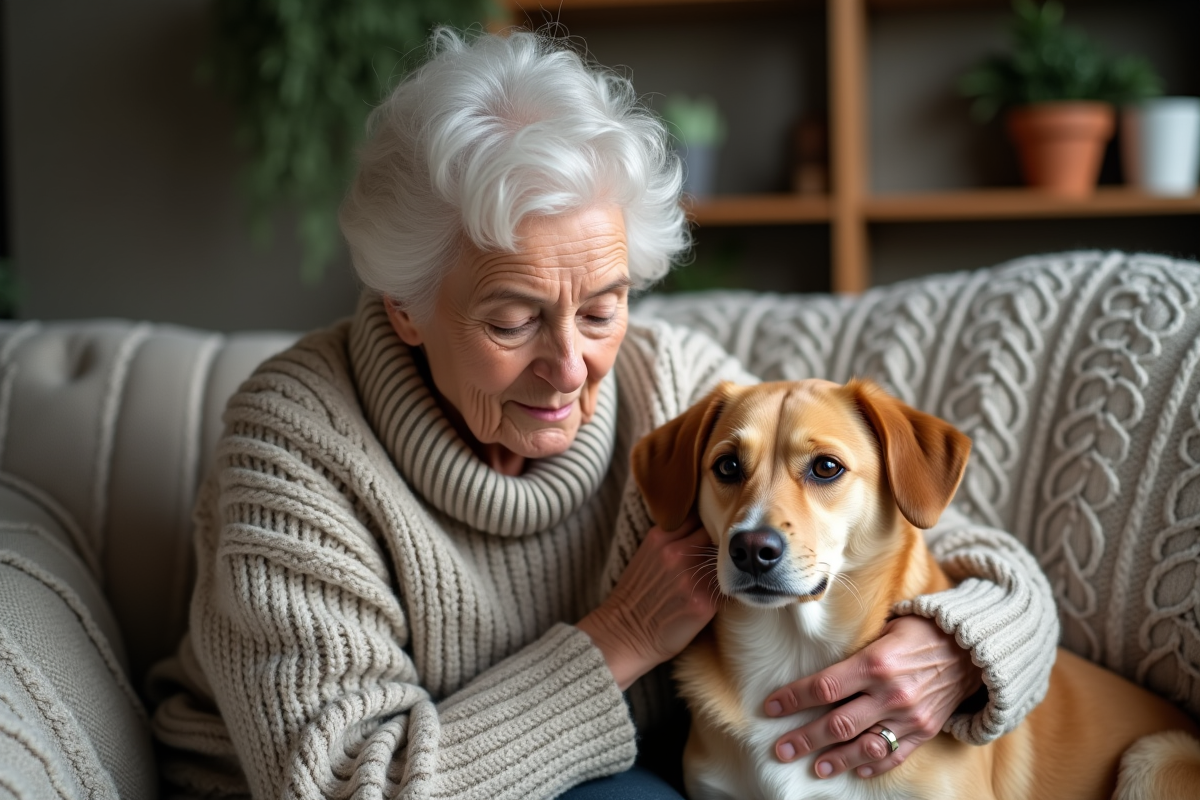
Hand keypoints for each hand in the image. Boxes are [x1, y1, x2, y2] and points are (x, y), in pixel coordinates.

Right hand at [577, 520, 718, 689]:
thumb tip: (700, 529)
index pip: (697, 516)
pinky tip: (721, 593)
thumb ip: (671, 538)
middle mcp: (677, 553)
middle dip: (718, 541)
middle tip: (722, 553)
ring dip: (725, 565)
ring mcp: (692, 577)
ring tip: (724, 574)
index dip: (706, 522)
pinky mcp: (705, 602)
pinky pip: (727, 587)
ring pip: (724, 559)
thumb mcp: (646, 554)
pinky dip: (727, 588)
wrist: (626, 633)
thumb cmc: (636, 595)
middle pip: (714, 533)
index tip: (710, 531)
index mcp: (660, 538)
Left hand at [763, 615, 982, 778]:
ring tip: (813, 767)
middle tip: (781, 748)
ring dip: (834, 760)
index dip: (793, 698)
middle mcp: (890, 694)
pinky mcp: (925, 731)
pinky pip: (894, 755)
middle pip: (836, 724)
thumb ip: (857, 649)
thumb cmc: (923, 630)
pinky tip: (854, 770)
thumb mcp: (886, 628)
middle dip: (804, 738)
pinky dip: (872, 765)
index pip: (824, 687)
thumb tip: (821, 658)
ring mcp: (909, 716)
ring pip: (862, 746)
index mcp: (876, 663)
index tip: (771, 706)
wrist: (973, 648)